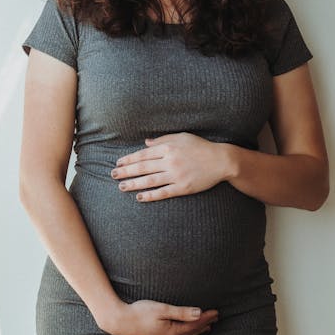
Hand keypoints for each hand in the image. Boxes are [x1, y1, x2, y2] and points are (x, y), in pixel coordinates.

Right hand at [100, 299, 218, 334]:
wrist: (120, 322)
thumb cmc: (139, 312)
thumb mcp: (161, 309)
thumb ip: (181, 312)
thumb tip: (198, 313)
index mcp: (172, 332)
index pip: (194, 324)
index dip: (206, 318)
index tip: (216, 312)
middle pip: (192, 332)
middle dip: (204, 324)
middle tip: (216, 318)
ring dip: (197, 332)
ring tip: (207, 327)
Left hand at [111, 132, 231, 201]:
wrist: (221, 160)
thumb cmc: (201, 147)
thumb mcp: (182, 137)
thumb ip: (163, 139)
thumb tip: (146, 143)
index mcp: (169, 148)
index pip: (143, 154)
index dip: (129, 159)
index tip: (118, 163)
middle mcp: (170, 161)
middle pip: (143, 167)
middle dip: (126, 171)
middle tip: (113, 175)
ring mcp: (176, 176)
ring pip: (150, 181)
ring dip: (134, 184)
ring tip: (121, 187)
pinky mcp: (183, 188)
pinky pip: (163, 192)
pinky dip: (150, 196)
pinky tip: (140, 197)